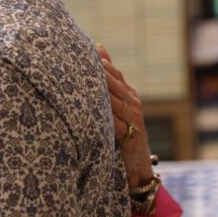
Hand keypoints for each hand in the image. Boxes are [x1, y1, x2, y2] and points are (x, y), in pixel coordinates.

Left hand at [97, 43, 154, 188]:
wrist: (138, 168)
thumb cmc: (122, 136)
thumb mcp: (113, 111)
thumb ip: (105, 90)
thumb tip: (95, 60)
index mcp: (128, 94)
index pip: (113, 72)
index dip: (100, 60)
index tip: (84, 48)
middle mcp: (133, 102)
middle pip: (114, 81)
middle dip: (98, 69)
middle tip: (79, 56)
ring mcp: (134, 117)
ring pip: (115, 98)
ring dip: (101, 87)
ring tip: (86, 75)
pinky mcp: (131, 134)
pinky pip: (116, 121)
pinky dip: (105, 113)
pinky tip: (94, 106)